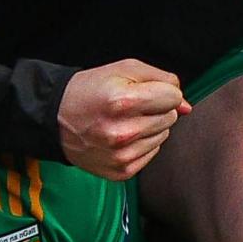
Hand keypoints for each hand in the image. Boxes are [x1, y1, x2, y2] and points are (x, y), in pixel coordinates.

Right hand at [53, 59, 186, 179]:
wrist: (55, 119)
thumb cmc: (91, 90)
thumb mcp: (124, 70)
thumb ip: (163, 80)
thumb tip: (187, 106)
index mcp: (123, 102)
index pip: (173, 97)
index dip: (162, 91)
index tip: (144, 92)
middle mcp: (123, 133)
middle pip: (170, 117)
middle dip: (156, 109)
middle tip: (129, 107)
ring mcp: (121, 155)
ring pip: (163, 136)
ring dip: (150, 127)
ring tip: (123, 121)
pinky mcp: (121, 171)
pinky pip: (152, 153)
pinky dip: (142, 144)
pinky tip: (121, 137)